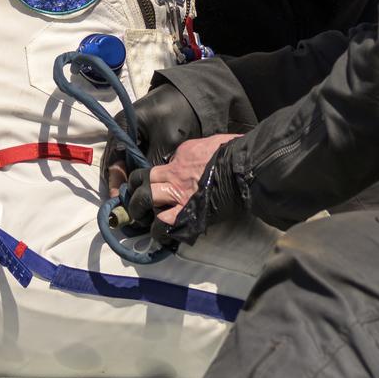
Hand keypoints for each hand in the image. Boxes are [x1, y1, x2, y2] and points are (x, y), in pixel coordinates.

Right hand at [102, 82, 201, 195]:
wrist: (194, 94)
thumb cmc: (178, 113)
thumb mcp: (166, 141)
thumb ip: (152, 164)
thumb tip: (145, 189)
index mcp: (122, 126)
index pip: (112, 160)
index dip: (116, 182)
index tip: (121, 201)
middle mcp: (122, 130)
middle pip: (118, 163)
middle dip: (124, 184)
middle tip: (131, 206)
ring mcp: (132, 134)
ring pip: (127, 162)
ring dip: (132, 179)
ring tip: (139, 200)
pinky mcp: (143, 137)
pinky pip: (136, 158)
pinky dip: (140, 171)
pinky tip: (147, 185)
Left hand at [126, 133, 240, 226]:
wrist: (243, 167)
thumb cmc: (228, 152)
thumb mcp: (201, 145)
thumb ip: (184, 155)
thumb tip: (177, 160)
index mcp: (176, 162)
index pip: (147, 172)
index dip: (140, 181)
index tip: (142, 187)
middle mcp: (173, 179)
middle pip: (141, 186)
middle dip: (135, 196)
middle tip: (137, 204)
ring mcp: (179, 197)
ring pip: (146, 204)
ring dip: (143, 213)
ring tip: (144, 220)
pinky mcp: (189, 214)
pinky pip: (165, 226)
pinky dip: (160, 230)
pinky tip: (162, 232)